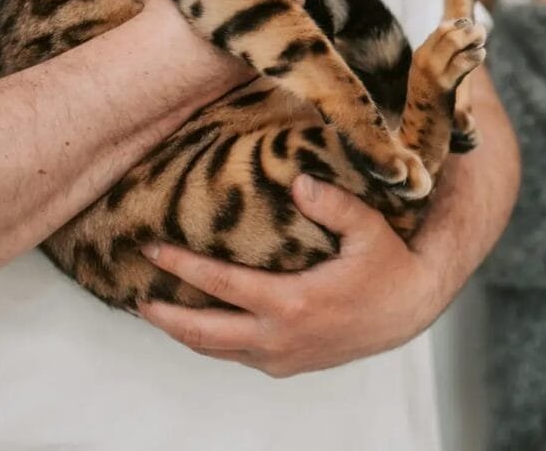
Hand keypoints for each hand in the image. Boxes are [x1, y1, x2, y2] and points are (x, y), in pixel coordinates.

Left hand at [136, 174, 442, 376]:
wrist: (409, 311)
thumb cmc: (387, 268)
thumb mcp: (368, 230)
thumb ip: (333, 204)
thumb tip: (298, 181)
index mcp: (292, 304)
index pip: (220, 285)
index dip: (182, 265)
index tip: (153, 247)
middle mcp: (279, 338)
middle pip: (203, 332)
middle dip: (164, 313)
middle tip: (136, 292)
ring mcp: (281, 356)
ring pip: (216, 350)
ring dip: (182, 331)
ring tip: (154, 308)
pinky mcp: (287, 364)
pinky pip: (236, 355)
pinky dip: (209, 341)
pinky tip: (199, 322)